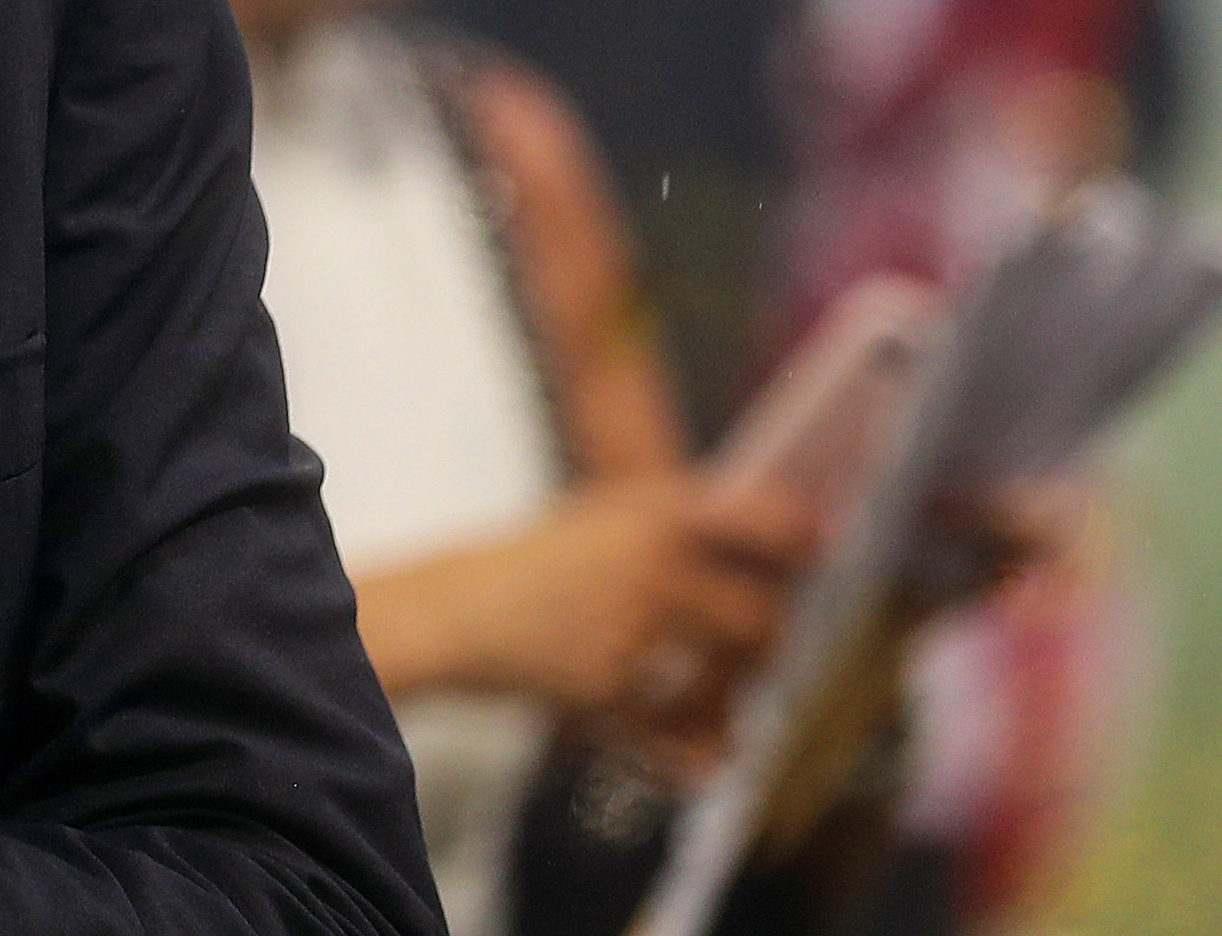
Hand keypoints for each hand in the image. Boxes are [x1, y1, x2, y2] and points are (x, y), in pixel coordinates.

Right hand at [363, 473, 816, 771]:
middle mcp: (652, 565)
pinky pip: (679, 735)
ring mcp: (632, 627)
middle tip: (752, 652)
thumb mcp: (610, 516)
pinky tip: (700, 756)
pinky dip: (694, 755)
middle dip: (762, 647)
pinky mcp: (608, 687)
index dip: (803, 544)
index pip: (771, 525)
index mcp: (656, 513)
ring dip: (730, 701)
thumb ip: (689, 523)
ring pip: (728, 682)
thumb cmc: (539, 564)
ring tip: (715, 705)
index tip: (812, 558)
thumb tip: (794, 537)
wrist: (456, 609)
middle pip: (762, 621)